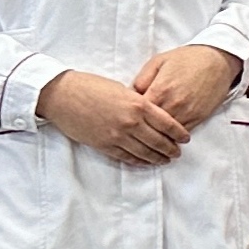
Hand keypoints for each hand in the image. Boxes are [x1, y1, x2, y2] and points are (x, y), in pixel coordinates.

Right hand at [38, 70, 190, 167]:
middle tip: (178, 152)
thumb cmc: (92, 87)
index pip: (167, 123)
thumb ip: (140, 103)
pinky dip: (139, 161)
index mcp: (138, 104)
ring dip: (158, 157)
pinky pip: (126, 157)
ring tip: (166, 160)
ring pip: (144, 152)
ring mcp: (117, 136)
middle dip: (171, 148)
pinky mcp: (104, 145)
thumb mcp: (123, 89)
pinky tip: (146, 162)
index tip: (186, 138)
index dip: (179, 133)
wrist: (63, 95)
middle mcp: (131, 122)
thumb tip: (153, 114)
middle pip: (159, 141)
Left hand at [131, 44, 242, 129]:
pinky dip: (171, 136)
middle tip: (132, 130)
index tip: (125, 117)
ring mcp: (187, 113)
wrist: (218, 61)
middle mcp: (172, 105)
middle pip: (150, 126)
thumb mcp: (158, 61)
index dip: (129, 116)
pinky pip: (180, 134)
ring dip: (156, 136)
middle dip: (140, 129)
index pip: (137, 112)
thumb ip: (141, 79)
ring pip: (165, 134)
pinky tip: (164, 136)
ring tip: (146, 136)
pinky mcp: (198, 118)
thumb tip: (131, 96)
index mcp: (159, 90)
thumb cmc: (187, 58)